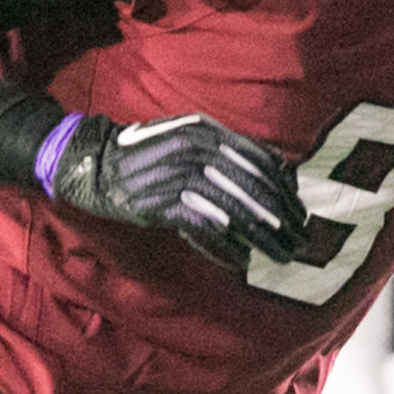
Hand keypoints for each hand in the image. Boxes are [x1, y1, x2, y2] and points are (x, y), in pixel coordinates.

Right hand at [40, 111, 309, 273]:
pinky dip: (225, 247)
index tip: (300, 214)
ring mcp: (180, 175)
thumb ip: (229, 151)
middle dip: (282, 219)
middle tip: (300, 242)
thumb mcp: (190, 140)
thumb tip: (279, 168)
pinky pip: (205, 227)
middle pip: (254, 188)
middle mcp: (197, 149)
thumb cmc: (148, 155)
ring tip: (280, 255)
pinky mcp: (163, 202)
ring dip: (262, 237)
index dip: (286, 191)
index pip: (260, 162)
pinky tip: (240, 261)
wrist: (94, 163)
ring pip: (235, 211)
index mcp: (208, 132)